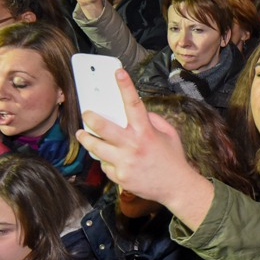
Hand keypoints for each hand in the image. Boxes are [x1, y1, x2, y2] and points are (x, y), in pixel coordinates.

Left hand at [76, 69, 214, 230]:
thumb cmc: (172, 158)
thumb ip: (153, 120)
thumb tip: (138, 111)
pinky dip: (107, 161)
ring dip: (87, 140)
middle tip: (86, 114)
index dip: (125, 86)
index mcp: (146, 132)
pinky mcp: (120, 177)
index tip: (117, 72)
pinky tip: (112, 160)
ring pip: (96, 148)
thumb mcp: (168, 134)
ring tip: (83, 135)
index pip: (134, 104)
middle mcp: (133, 145)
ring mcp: (125, 162)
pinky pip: (106, 165)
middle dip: (91, 119)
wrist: (176, 187)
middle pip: (103, 127)